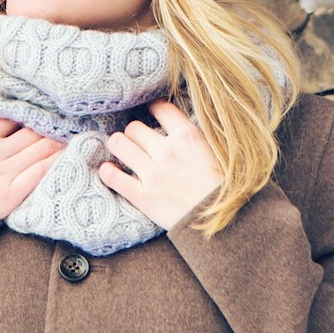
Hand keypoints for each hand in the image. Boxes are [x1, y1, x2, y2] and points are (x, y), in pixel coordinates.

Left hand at [97, 98, 223, 229]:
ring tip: (123, 151)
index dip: (153, 108)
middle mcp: (167, 151)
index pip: (160, 108)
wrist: (226, 224)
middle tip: (137, 141)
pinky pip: (112, 177)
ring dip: (118, 146)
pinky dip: (107, 172)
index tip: (151, 112)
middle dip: (134, 133)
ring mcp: (153, 173)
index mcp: (189, 137)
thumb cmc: (223, 188)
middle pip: (134, 127)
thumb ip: (194, 137)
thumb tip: (176, 123)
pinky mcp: (143, 196)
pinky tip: (109, 171)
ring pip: (119, 144)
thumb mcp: (216, 153)